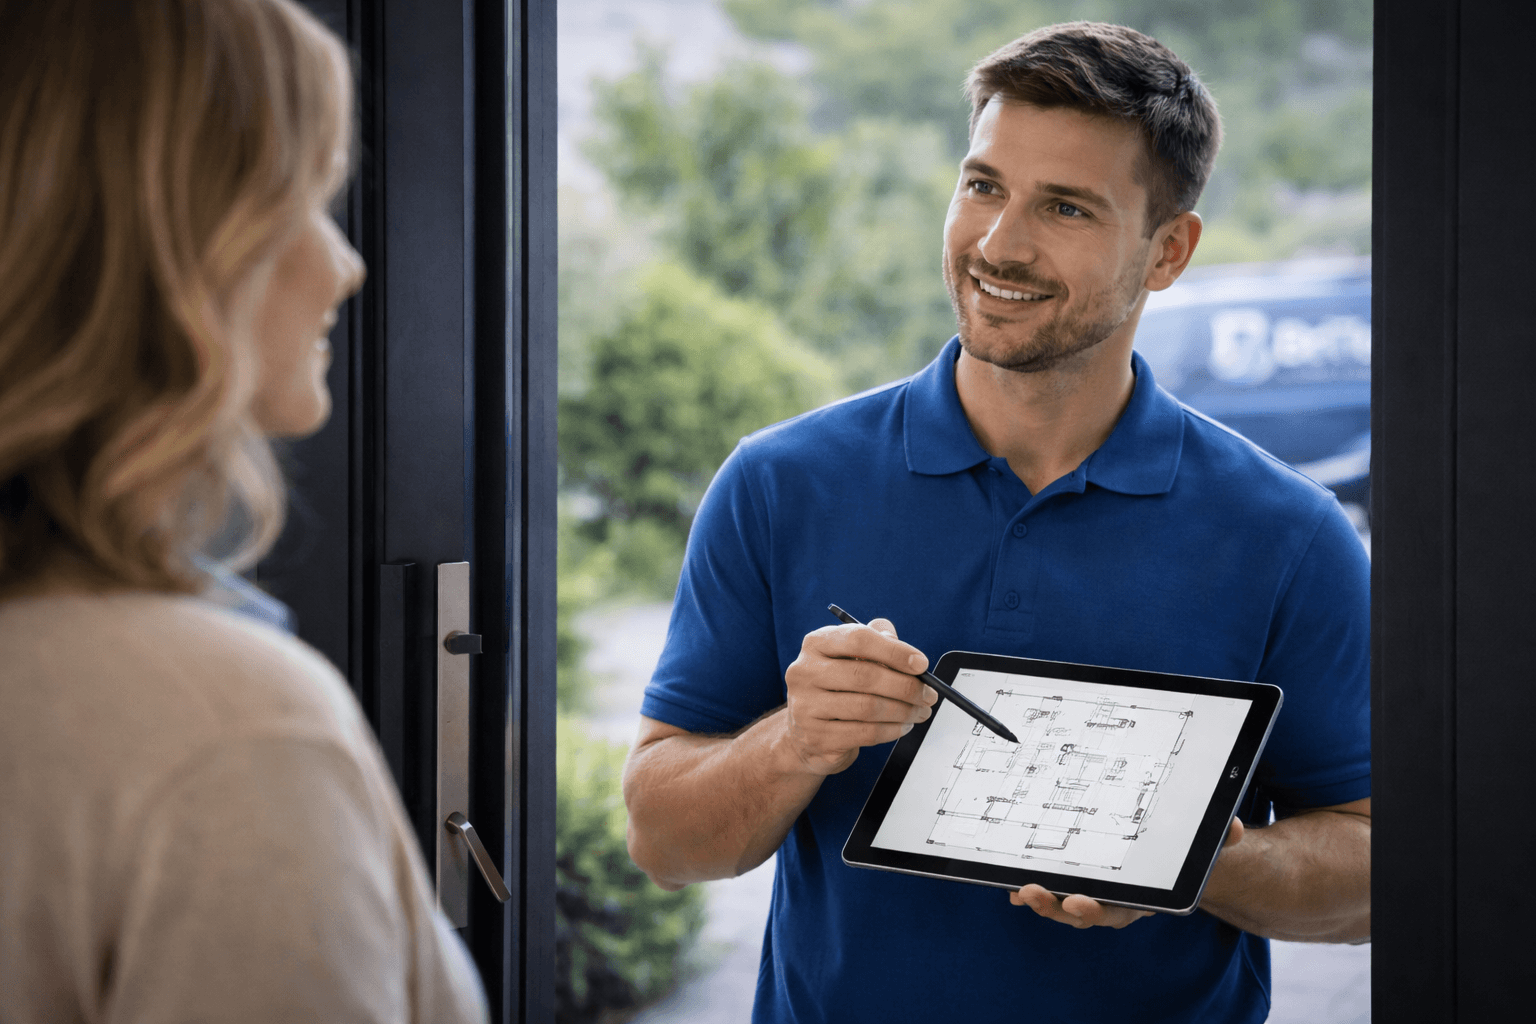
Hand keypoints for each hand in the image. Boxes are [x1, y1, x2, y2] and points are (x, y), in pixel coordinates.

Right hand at [781, 617, 936, 775]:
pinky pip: (865, 733)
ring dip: (904, 710)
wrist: (806, 732)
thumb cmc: (836, 688)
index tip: (921, 664)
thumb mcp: (851, 658)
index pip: (858, 639)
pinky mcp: (816, 737)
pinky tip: (902, 725)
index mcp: (815, 644)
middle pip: (865, 676)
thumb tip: (905, 650)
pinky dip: (891, 730)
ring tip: (920, 711)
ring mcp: (806, 706)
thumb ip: (878, 642)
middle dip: (907, 686)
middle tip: (929, 694)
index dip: (895, 651)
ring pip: (868, 707)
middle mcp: (804, 671)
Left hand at [1009, 816, 1244, 927]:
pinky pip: (1052, 890)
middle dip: (1054, 907)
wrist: (1180, 865)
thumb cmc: (1187, 856)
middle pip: (1079, 912)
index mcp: (1142, 898)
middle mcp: (1115, 901)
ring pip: (1061, 904)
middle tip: (1031, 893)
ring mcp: (1094, 893)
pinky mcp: (1077, 882)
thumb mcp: (1206, 849)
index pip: (1117, 910)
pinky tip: (1009, 884)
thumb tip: (1233, 827)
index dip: (1095, 909)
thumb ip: (1221, 840)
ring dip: (1038, 899)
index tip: (1077, 902)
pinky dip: (1031, 890)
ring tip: (1018, 890)